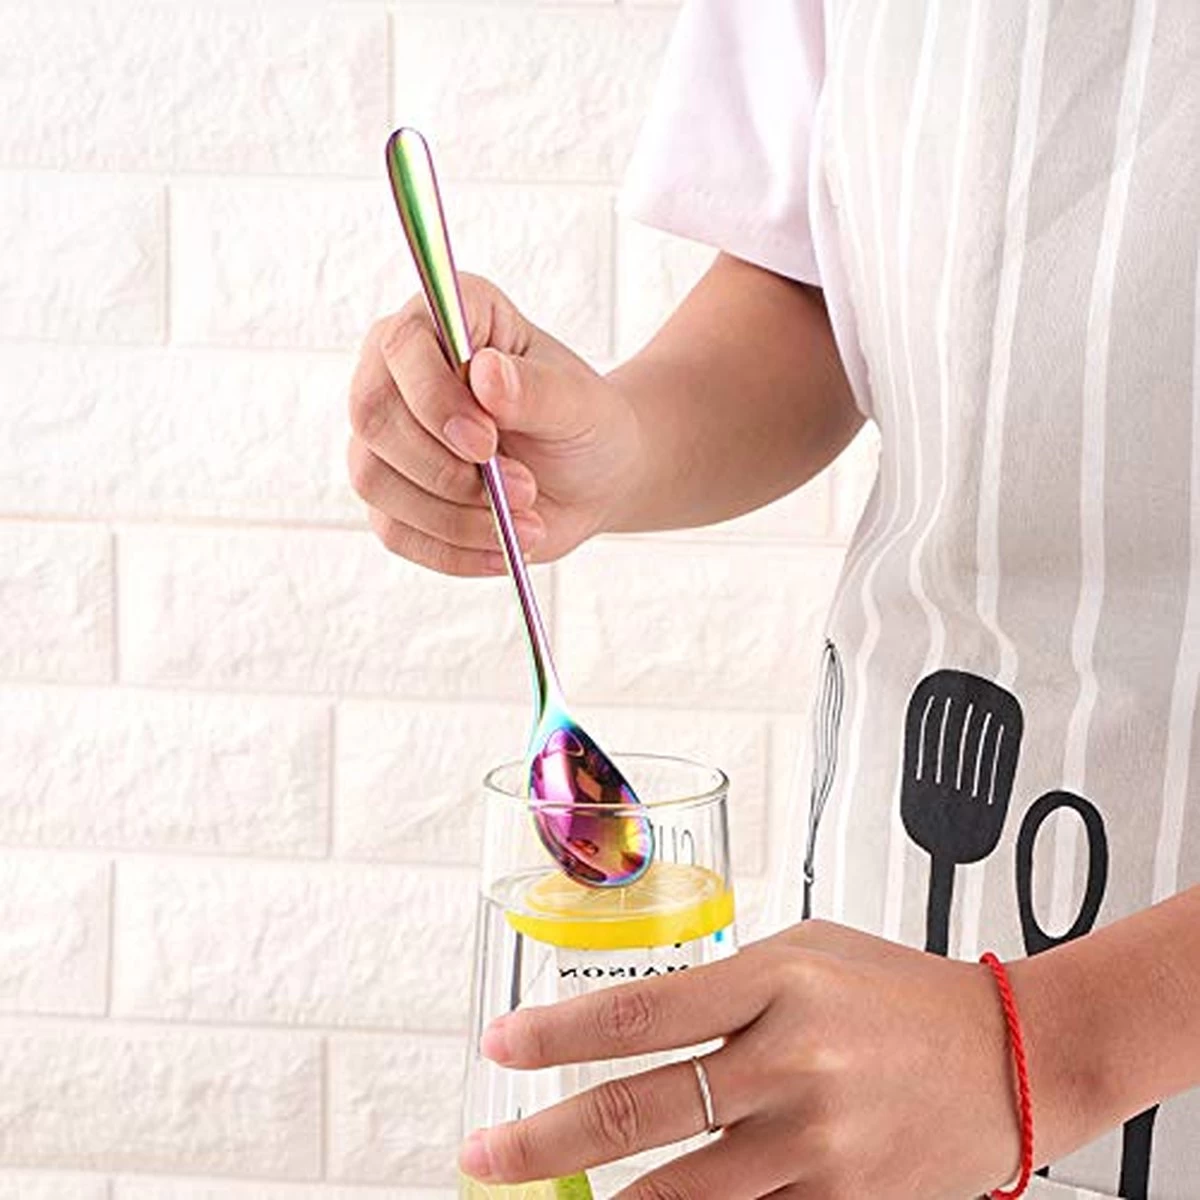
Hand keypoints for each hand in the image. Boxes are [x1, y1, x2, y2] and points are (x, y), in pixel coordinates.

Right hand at [348, 275, 642, 574]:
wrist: (593, 478)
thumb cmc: (586, 425)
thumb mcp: (580, 405)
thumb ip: (537, 389)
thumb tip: (486, 374)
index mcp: (446, 321)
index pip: (402, 344)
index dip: (433, 397)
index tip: (486, 442)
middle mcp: (400, 373)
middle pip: (373, 416)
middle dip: (445, 468)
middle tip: (523, 488)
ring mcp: (387, 438)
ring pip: (374, 478)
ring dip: (454, 516)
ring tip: (528, 521)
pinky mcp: (392, 496)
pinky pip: (394, 531)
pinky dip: (452, 551)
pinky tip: (504, 551)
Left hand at [460, 921, 1023, 1198]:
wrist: (1012, 1059)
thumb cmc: (899, 990)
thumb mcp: (806, 949)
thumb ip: (726, 980)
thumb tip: (640, 1017)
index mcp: (777, 981)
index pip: (640, 1010)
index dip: (557, 1034)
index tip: (500, 1047)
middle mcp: (791, 1064)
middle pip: (642, 1111)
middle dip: (544, 1139)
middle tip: (483, 1154)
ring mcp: (819, 1144)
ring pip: (681, 1192)